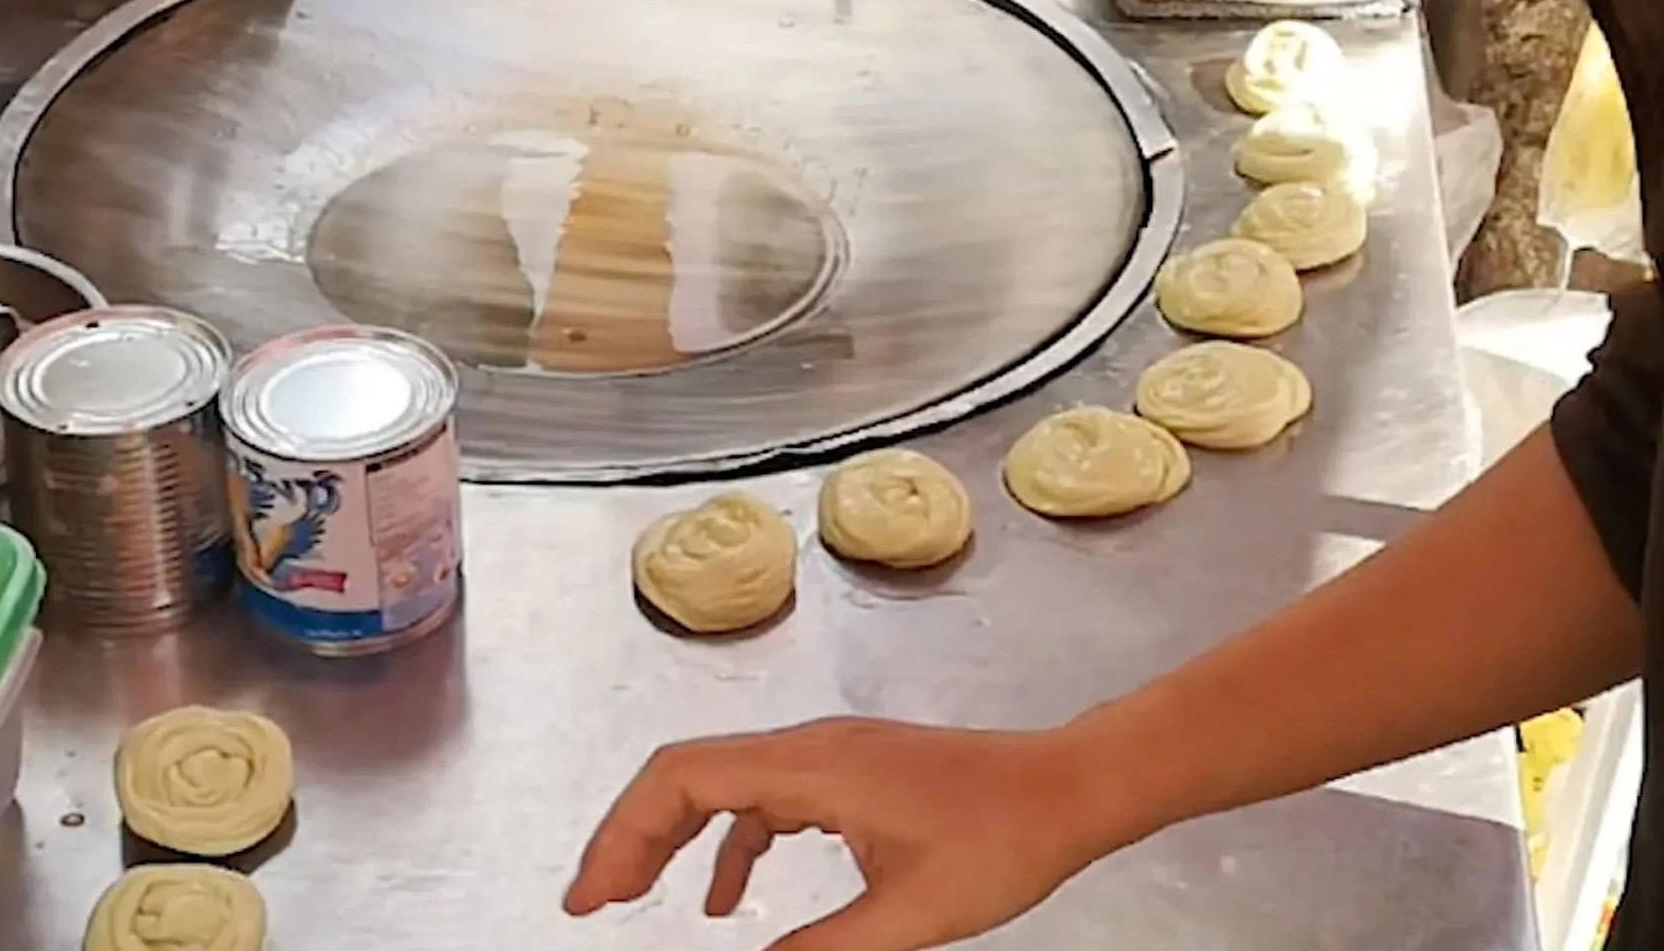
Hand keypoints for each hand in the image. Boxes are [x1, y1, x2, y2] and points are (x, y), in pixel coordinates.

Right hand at [564, 717, 1135, 950]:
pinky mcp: (855, 775)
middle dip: (633, 836)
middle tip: (595, 901)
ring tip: (637, 896)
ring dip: (674, 837)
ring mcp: (833, 756)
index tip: (592, 896)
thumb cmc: (1003, 837)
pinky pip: (766, 798)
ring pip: (723, 784)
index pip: (681, 778)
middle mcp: (811, 747)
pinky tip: (729, 899)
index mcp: (811, 765)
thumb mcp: (905, 916)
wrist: (1071, 790)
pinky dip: (731, 842)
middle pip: (688, 775)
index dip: (623, 834)